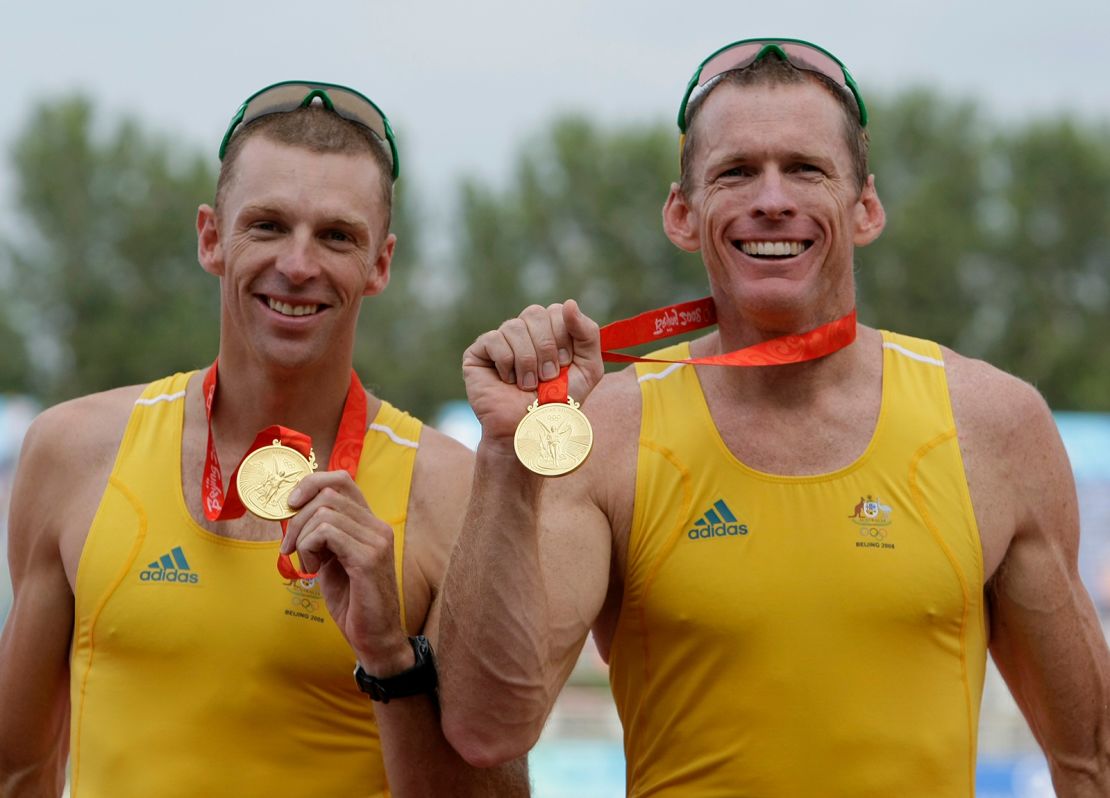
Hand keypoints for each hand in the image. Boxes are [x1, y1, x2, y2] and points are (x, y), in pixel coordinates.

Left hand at [281, 471, 412, 674]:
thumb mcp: (333, 560)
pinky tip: (313, 569)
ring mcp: (376, 540)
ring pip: (325, 512)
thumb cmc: (353, 601)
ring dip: (302, 536)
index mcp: (370, 523)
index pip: (342, 480)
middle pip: (328, 494)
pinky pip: (327, 533)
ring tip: (306, 562)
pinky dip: (309, 548)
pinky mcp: (369, 558)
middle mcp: (377, 526)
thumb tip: (294, 513)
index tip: (291, 504)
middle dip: (297, 518)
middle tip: (289, 547)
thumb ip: (322, 535)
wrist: (375, 637)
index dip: (312, 483)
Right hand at [462, 300, 603, 447]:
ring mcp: (500, 340)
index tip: (564, 364)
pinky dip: (507, 363)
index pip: (557, 310)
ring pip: (514, 326)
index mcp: (549, 330)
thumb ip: (588, 333)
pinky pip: (494, 340)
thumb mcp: (588, 368)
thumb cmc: (559, 403)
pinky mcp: (478, 353)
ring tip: (528, 384)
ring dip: (527, 361)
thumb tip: (570, 303)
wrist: (531, 430)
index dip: (563, 336)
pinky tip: (507, 381)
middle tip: (547, 376)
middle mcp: (524, 331)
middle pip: (535, 313)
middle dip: (546, 348)